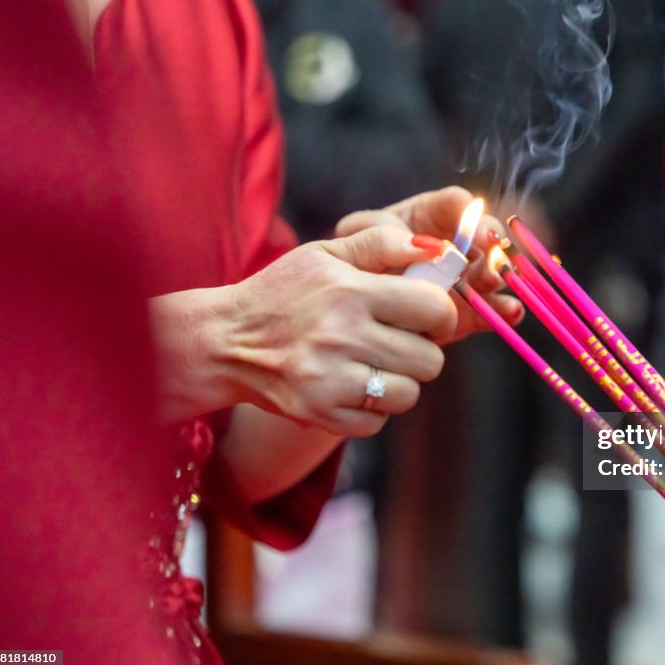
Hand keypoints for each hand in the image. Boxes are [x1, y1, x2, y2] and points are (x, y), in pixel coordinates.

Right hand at [215, 225, 456, 435]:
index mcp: (348, 291)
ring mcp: (329, 380)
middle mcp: (341, 336)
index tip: (427, 315)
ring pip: (408, 395)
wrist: (224, 340)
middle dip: (422, 351)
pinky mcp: (319, 413)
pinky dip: (371, 409)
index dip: (440, 313)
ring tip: (374, 365)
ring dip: (399, 382)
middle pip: (429, 360)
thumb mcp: (325, 253)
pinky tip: (351, 386)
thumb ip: (380, 243)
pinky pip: (377, 422)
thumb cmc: (283, 292)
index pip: (433, 309)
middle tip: (398, 342)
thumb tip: (434, 248)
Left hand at [335, 186, 523, 341]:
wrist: (333, 321)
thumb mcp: (352, 246)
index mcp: (421, 218)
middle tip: (494, 261)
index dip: (472, 214)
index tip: (480, 232)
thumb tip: (426, 245)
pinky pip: (486, 310)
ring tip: (497, 284)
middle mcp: (445, 247)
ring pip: (488, 272)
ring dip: (498, 277)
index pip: (455, 204)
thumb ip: (381, 238)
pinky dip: (501, 312)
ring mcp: (456, 281)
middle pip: (481, 238)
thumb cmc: (338, 272)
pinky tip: (511, 312)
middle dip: (491, 248)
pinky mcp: (462, 315)